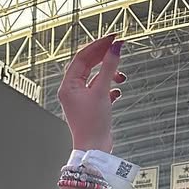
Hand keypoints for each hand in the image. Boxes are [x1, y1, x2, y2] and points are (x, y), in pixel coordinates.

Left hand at [58, 34, 125, 152]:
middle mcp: (72, 92)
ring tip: (120, 77)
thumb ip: (110, 67)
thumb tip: (116, 47)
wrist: (94, 150)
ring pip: (96, 78)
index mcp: (68, 86)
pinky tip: (117, 91)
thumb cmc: (93, 124)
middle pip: (88, 65)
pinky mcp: (90, 107)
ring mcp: (81, 100)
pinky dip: (110, 87)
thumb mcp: (102, 91)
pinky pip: (100, 90)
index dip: (98, 46)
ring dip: (109, 74)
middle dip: (104, 57)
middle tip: (118, 47)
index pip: (81, 58)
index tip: (113, 38)